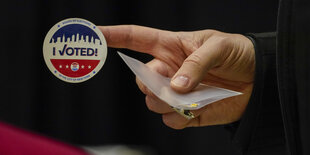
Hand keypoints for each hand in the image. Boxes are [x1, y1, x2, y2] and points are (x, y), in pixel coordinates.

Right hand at [99, 25, 254, 128]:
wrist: (259, 79)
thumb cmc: (237, 52)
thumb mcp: (218, 46)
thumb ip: (195, 63)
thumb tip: (175, 86)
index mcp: (171, 46)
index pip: (136, 38)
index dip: (114, 35)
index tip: (94, 35)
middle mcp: (168, 70)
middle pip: (141, 80)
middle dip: (152, 85)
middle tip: (173, 84)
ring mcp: (175, 93)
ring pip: (152, 103)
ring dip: (167, 103)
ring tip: (191, 96)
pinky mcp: (186, 113)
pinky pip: (169, 121)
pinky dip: (179, 119)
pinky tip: (194, 110)